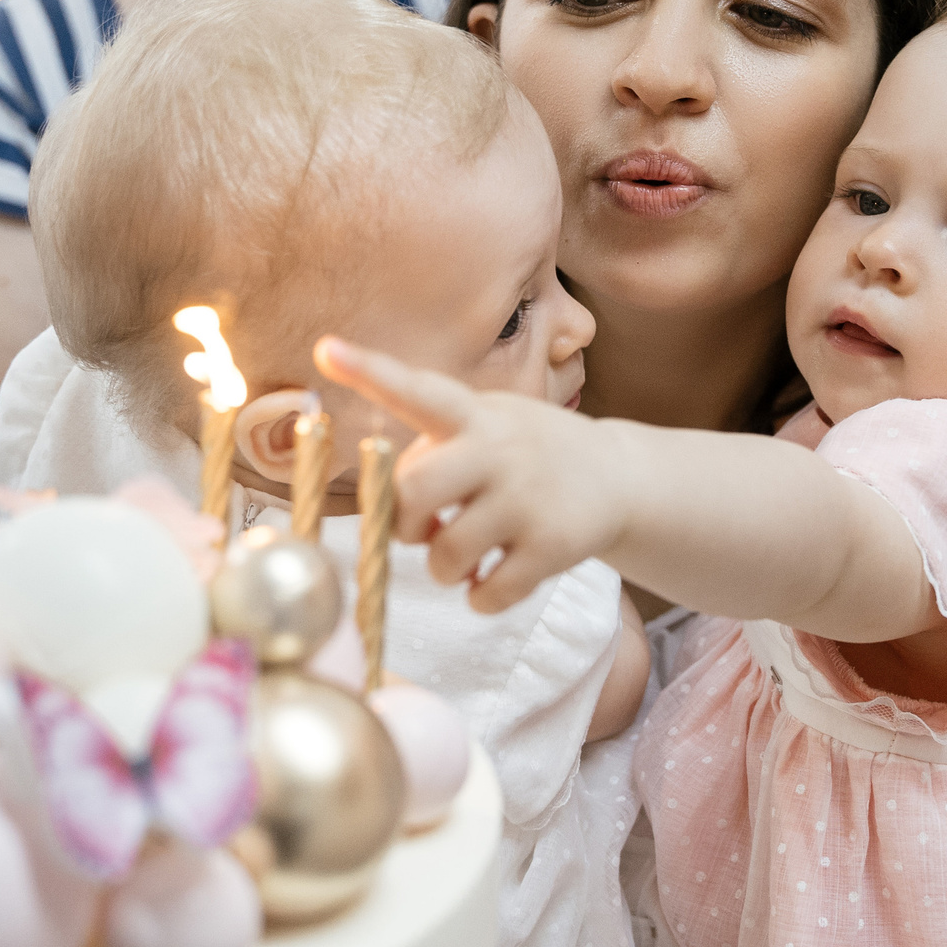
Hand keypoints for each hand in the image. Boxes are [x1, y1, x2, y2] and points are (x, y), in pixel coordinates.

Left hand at [315, 337, 632, 614]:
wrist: (621, 477)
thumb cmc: (529, 455)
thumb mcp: (490, 424)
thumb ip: (436, 452)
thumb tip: (388, 512)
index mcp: (475, 416)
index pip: (417, 389)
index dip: (369, 371)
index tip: (325, 349)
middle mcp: (500, 450)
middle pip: (413, 489)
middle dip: (403, 522)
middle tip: (423, 529)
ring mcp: (528, 499)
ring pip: (445, 555)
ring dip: (445, 568)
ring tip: (468, 555)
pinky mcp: (553, 545)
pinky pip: (488, 594)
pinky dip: (481, 597)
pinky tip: (496, 577)